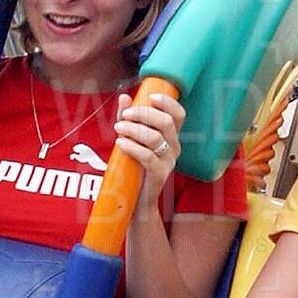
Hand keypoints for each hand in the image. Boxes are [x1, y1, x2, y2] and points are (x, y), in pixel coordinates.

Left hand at [115, 90, 184, 211]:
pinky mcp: (159, 175)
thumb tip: (124, 97)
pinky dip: (132, 147)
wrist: (136, 200)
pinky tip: (120, 143)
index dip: (168, 102)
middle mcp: (174, 147)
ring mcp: (169, 162)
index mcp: (171, 136)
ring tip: (118, 129)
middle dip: (144, 114)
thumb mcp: (131, 139)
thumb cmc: (134, 167)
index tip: (151, 96)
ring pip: (155, 138)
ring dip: (134, 129)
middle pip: (166, 122)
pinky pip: (148, 157)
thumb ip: (128, 119)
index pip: (179, 114)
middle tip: (125, 115)